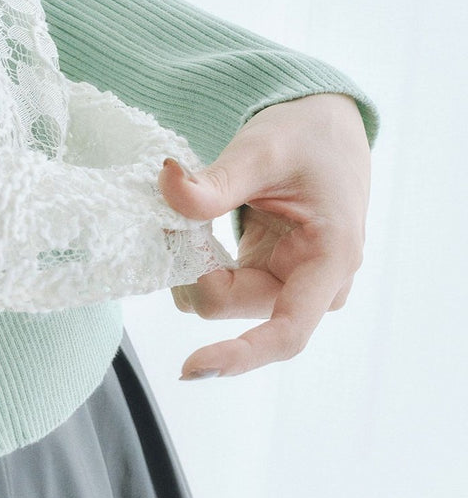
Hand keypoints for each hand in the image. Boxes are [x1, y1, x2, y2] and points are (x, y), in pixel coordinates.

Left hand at [158, 94, 370, 378]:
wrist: (324, 128)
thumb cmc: (307, 137)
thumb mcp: (261, 150)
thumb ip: (215, 182)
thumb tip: (166, 186)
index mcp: (331, 260)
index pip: (286, 333)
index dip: (238, 356)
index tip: (189, 369)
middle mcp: (314, 286)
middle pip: (230, 305)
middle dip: (191, 267)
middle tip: (169, 216)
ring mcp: (289, 286)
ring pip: (216, 299)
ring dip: (189, 263)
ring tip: (186, 213)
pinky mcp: (265, 278)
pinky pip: (216, 285)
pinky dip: (194, 260)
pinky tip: (191, 229)